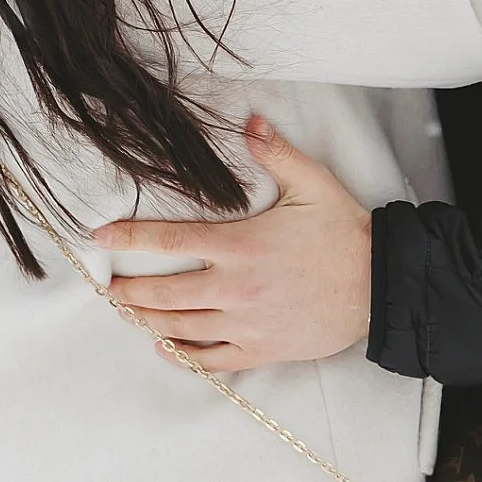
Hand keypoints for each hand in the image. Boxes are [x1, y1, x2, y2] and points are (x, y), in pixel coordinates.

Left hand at [91, 115, 373, 371]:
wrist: (382, 286)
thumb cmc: (345, 234)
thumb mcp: (313, 184)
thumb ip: (275, 153)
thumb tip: (250, 122)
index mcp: (241, 245)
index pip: (171, 240)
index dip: (130, 238)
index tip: (99, 239)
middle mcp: (238, 287)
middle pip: (166, 294)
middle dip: (130, 291)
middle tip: (108, 286)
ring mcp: (249, 323)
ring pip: (184, 329)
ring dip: (149, 321)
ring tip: (126, 312)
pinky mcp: (265, 348)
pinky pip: (216, 358)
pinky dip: (186, 357)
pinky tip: (164, 347)